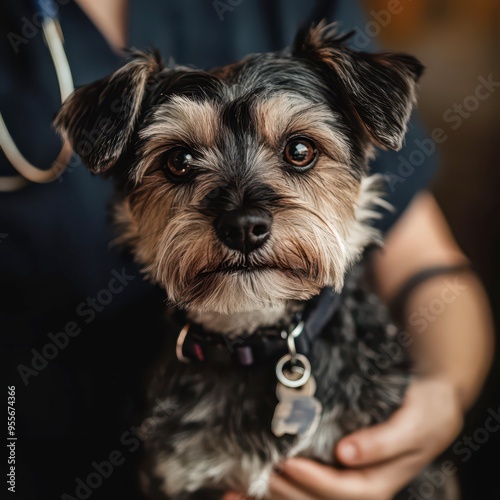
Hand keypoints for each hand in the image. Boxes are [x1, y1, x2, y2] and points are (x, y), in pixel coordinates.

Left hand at [224, 375, 463, 499]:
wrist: (428, 408)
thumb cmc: (424, 414)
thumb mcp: (413, 425)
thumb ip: (383, 442)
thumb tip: (346, 454)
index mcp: (380, 482)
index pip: (344, 490)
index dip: (315, 481)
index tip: (288, 462)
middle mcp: (361, 488)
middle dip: (288, 491)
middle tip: (260, 470)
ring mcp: (346, 482)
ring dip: (275, 497)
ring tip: (242, 488)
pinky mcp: (332, 473)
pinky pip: (304, 488)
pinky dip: (277, 492)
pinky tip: (243, 490)